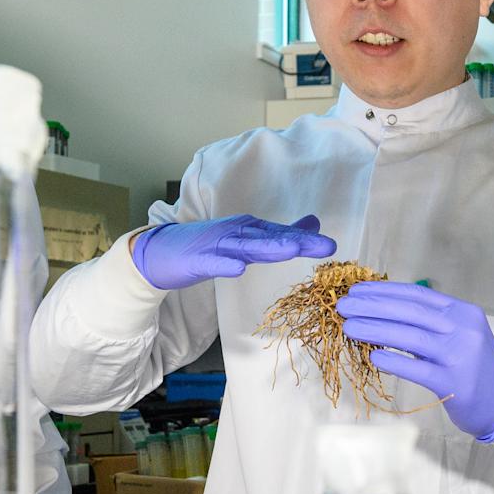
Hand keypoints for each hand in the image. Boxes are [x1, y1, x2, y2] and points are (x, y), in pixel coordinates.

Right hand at [131, 214, 334, 289]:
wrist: (162, 251)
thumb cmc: (207, 246)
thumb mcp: (247, 239)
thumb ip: (279, 234)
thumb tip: (314, 225)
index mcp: (250, 231)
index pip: (282, 235)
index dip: (306, 240)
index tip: (331, 246)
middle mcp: (237, 233)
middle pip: (270, 238)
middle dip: (298, 241)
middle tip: (324, 245)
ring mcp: (217, 245)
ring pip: (246, 247)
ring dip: (270, 248)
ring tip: (292, 249)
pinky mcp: (198, 259)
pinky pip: (213, 263)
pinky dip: (225, 265)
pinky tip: (238, 269)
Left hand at [336, 282, 493, 441]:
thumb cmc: (473, 366)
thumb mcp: (458, 334)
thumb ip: (429, 322)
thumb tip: (381, 311)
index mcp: (462, 311)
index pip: (417, 294)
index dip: (384, 291)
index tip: (357, 291)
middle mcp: (462, 328)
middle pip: (410, 312)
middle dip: (372, 307)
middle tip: (343, 307)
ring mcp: (459, 355)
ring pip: (410, 337)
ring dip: (374, 329)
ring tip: (349, 328)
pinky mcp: (453, 383)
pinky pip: (416, 369)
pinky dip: (393, 361)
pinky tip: (372, 356)